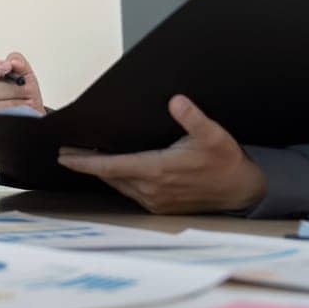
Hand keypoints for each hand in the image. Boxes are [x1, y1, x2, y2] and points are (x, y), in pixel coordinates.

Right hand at [0, 52, 44, 112]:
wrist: (30, 118)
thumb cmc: (21, 97)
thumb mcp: (22, 75)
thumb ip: (18, 62)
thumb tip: (14, 62)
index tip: (7, 66)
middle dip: (10, 88)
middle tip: (27, 88)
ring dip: (15, 103)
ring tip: (28, 101)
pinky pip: (0, 120)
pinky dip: (15, 114)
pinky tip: (24, 111)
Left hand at [57, 95, 268, 213]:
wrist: (243, 191)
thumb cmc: (226, 161)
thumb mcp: (213, 136)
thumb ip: (193, 118)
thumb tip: (176, 101)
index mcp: (158, 171)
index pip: (111, 167)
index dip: (85, 162)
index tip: (64, 156)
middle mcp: (151, 189)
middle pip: (109, 175)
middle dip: (86, 163)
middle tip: (66, 151)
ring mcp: (155, 200)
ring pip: (118, 184)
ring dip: (101, 172)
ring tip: (83, 158)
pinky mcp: (160, 206)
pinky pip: (130, 191)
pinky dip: (117, 179)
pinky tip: (111, 170)